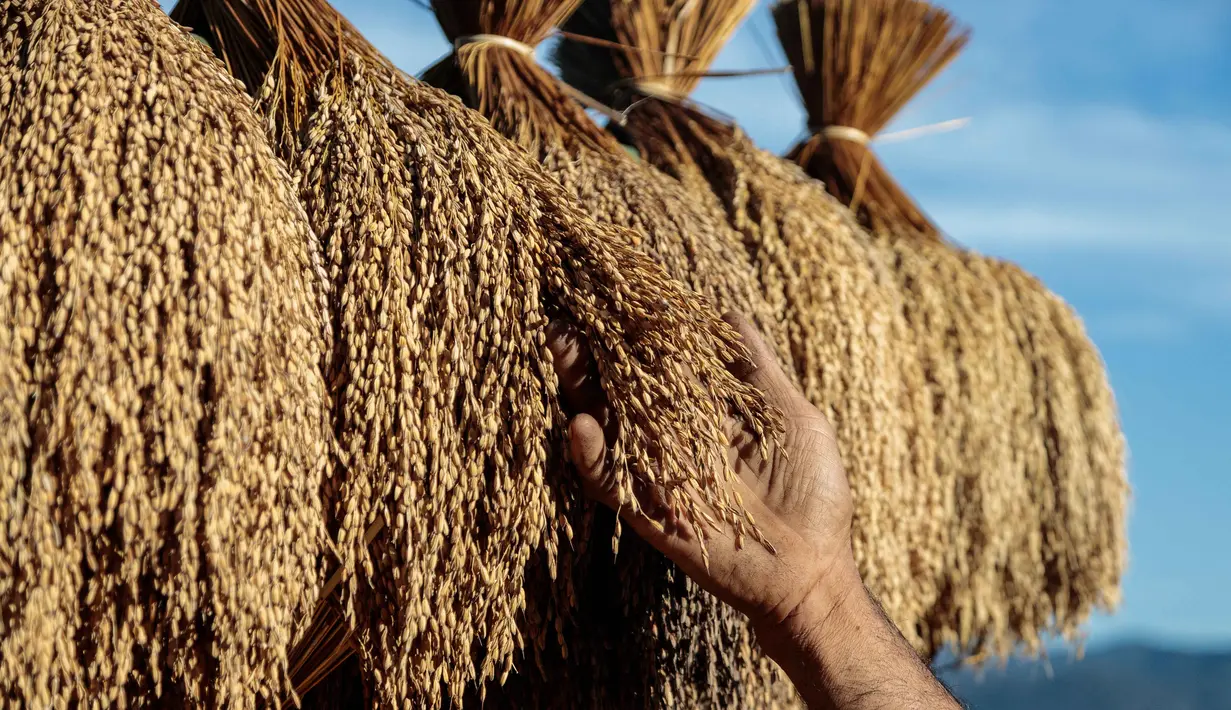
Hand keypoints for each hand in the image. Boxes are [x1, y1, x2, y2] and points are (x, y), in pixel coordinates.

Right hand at [547, 312, 858, 634]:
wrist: (813, 570)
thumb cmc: (813, 493)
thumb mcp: (793, 416)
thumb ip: (758, 369)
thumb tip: (728, 312)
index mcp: (706, 413)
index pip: (661, 364)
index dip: (637, 332)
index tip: (613, 293)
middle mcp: (675, 439)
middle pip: (624, 388)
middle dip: (595, 352)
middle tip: (567, 314)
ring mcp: (658, 475)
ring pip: (608, 426)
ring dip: (580, 389)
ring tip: (561, 350)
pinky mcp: (649, 513)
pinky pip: (611, 482)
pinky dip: (592, 456)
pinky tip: (582, 424)